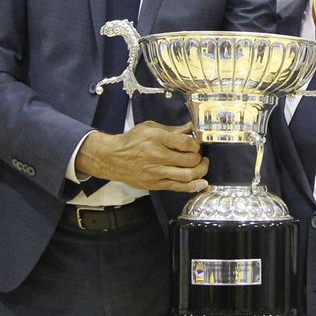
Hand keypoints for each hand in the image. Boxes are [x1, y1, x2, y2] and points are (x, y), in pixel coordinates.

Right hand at [74, 122, 208, 191]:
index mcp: (156, 138)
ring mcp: (156, 172)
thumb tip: (191, 129)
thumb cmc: (132, 141)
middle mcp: (156, 156)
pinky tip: (202, 183)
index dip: (196, 144)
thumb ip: (172, 130)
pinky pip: (178, 187)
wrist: (113, 158)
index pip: (185, 143)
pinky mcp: (155, 184)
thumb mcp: (150, 127)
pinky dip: (193, 186)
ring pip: (187, 175)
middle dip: (199, 158)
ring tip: (202, 166)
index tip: (196, 144)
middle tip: (199, 155)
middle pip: (189, 160)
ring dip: (200, 171)